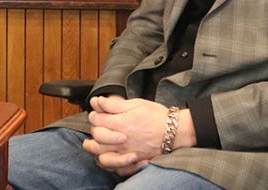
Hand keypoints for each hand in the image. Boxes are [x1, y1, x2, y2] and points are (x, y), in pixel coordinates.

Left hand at [81, 96, 195, 173]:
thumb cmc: (156, 115)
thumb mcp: (136, 104)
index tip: (99, 110)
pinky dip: (105, 162)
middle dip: (93, 128)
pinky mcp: (131, 161)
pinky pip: (112, 166)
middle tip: (99, 123)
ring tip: (95, 141)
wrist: (174, 131)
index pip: (97, 119)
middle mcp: (120, 140)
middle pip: (96, 136)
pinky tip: (105, 154)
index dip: (95, 112)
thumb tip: (97, 101)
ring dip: (94, 147)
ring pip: (100, 154)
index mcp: (121, 123)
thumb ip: (114, 104)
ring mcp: (125, 152)